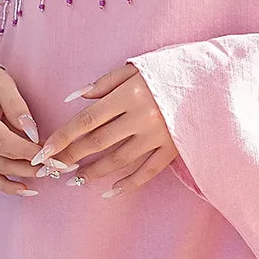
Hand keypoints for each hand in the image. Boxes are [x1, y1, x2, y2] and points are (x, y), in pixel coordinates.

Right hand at [0, 63, 76, 196]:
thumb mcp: (1, 80)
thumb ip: (16, 105)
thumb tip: (32, 132)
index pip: (1, 140)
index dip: (26, 151)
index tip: (50, 155)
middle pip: (0, 159)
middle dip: (31, 166)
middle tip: (58, 167)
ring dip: (23, 176)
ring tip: (49, 175)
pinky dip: (7, 185)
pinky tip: (27, 190)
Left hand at [31, 64, 178, 197]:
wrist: (214, 78)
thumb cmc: (170, 68)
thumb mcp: (136, 67)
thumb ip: (104, 83)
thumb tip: (73, 99)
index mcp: (129, 95)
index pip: (86, 121)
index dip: (62, 138)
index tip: (44, 153)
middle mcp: (141, 118)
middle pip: (98, 143)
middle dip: (71, 158)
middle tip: (52, 169)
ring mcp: (158, 137)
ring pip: (119, 160)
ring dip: (94, 172)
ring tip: (75, 180)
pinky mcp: (174, 149)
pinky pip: (147, 171)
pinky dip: (128, 183)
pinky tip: (110, 191)